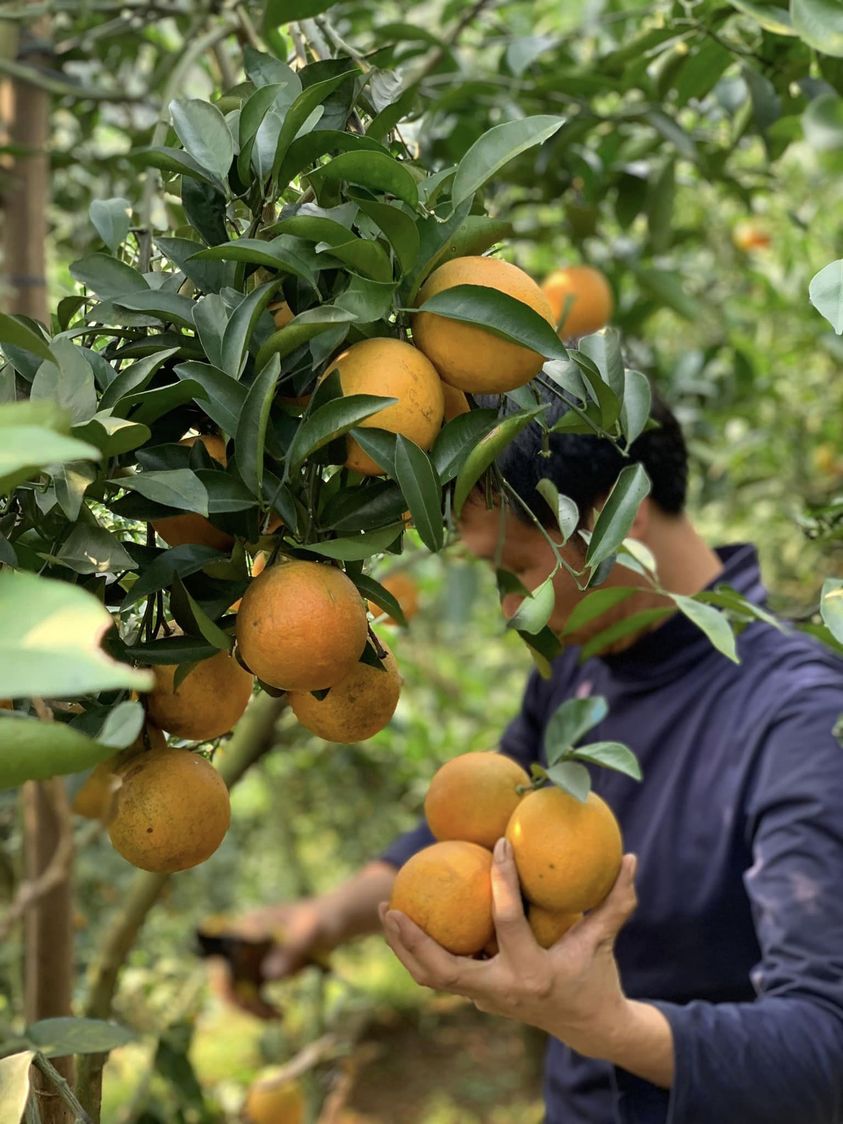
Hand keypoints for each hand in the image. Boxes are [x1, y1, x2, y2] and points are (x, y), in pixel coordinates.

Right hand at [207, 899, 330, 1019]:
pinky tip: (279, 1014)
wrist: (333, 923)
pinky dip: (261, 1008)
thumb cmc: (322, 919)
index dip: (223, 973)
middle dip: (239, 999)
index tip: (240, 995)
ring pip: (237, 990)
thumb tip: (269, 975)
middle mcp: (243, 943)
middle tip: (263, 1015)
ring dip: (251, 1008)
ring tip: (276, 1017)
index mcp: (248, 925)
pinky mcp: (260, 971)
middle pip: (225, 975)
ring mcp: (251, 958)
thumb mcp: (311, 931)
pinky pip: (251, 995)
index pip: (222, 951)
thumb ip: (292, 948)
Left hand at [381, 838, 638, 1058]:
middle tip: (393, 904)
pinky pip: (442, 974)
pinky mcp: (479, 998)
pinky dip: (422, 951)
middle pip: (444, 969)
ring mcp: (486, 1000)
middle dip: (413, 939)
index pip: (507, 921)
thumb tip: (631, 857)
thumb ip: (617, 900)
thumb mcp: (605, 938)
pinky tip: (410, 919)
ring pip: (432, 978)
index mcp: (534, 972)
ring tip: (388, 909)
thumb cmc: (597, 975)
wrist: (589, 1027)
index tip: (496, 844)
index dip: (502, 880)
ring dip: (405, 947)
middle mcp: (502, 990)